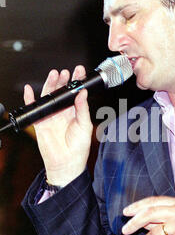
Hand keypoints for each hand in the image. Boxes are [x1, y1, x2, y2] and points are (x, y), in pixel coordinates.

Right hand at [23, 65, 92, 185]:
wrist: (67, 163)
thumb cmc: (79, 148)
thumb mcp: (85, 126)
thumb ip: (83, 109)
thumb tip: (83, 93)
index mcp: (75, 112)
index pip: (75, 93)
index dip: (76, 81)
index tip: (79, 71)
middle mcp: (62, 112)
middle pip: (60, 92)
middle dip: (62, 80)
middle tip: (65, 72)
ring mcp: (51, 116)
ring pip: (48, 97)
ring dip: (49, 84)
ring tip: (54, 74)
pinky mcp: (40, 122)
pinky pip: (34, 109)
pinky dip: (29, 99)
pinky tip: (29, 90)